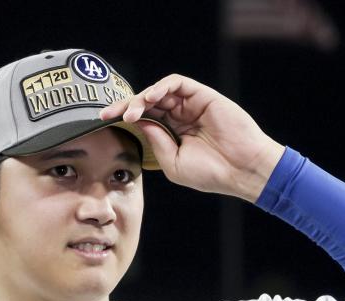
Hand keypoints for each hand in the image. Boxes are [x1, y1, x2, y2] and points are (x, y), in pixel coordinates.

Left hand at [100, 75, 284, 202]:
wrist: (241, 170)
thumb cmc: (211, 173)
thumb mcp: (173, 163)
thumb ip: (156, 141)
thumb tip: (138, 122)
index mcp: (173, 133)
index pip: (144, 119)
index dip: (124, 117)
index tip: (103, 121)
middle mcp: (181, 117)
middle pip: (147, 103)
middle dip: (126, 106)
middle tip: (109, 114)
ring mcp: (191, 105)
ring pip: (159, 91)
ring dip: (141, 98)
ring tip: (130, 111)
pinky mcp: (203, 96)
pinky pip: (177, 83)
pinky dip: (161, 87)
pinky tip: (150, 98)